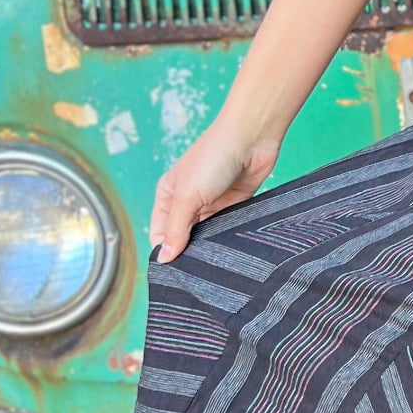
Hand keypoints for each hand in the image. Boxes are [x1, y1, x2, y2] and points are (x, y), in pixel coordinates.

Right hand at [149, 119, 281, 262]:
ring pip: (208, 233)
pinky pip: (229, 227)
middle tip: (196, 274)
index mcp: (169, 195)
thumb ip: (176, 228)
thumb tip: (163, 257)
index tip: (174, 272)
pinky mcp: (236, 204)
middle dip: (188, 251)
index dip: (165, 250)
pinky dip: (228, 237)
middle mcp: (189, 200)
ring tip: (214, 265)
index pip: (161, 231)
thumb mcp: (187, 196)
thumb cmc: (213, 158)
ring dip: (210, 245)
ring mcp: (213, 203)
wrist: (251, 138)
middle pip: (184, 235)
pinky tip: (231, 251)